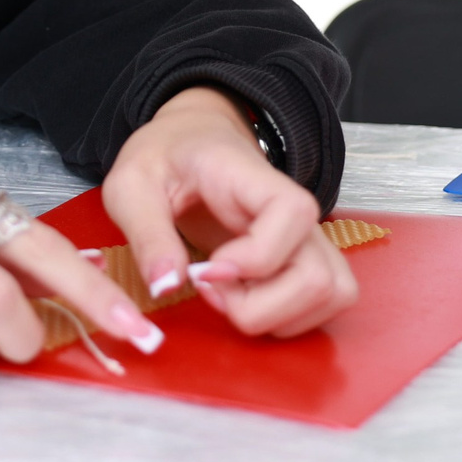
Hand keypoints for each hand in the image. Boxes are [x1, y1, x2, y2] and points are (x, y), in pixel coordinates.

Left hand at [101, 86, 359, 338]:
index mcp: (250, 177)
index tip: (206, 268)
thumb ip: (147, 234)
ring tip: (228, 296)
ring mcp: (308, 236)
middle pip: (318, 276)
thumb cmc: (163, 158)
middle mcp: (294, 209)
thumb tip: (166, 287)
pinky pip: (327, 302)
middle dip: (259, 306)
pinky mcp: (309, 259)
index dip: (257, 257)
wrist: (188, 142)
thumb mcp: (131, 186)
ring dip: (276, 316)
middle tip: (211, 289)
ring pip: (331, 293)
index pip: (293, 213)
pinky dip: (290, 319)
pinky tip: (248, 301)